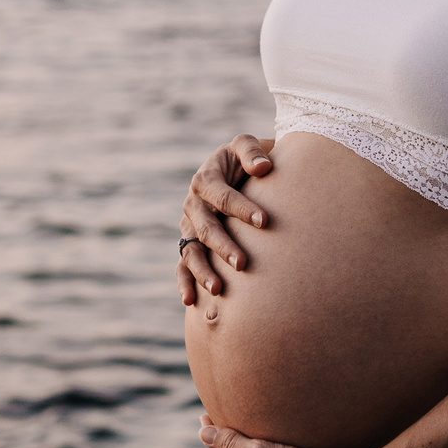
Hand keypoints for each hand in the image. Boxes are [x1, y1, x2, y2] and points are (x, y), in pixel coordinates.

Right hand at [177, 134, 274, 308]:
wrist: (236, 170)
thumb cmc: (246, 159)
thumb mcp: (246, 145)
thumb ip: (252, 151)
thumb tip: (263, 168)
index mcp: (206, 179)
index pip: (223, 197)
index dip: (242, 209)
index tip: (265, 222)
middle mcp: (193, 204)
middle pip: (206, 228)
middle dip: (223, 246)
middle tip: (243, 264)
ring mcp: (188, 225)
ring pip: (191, 250)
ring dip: (203, 270)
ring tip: (218, 290)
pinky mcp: (189, 242)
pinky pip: (182, 264)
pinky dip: (184, 282)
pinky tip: (190, 301)